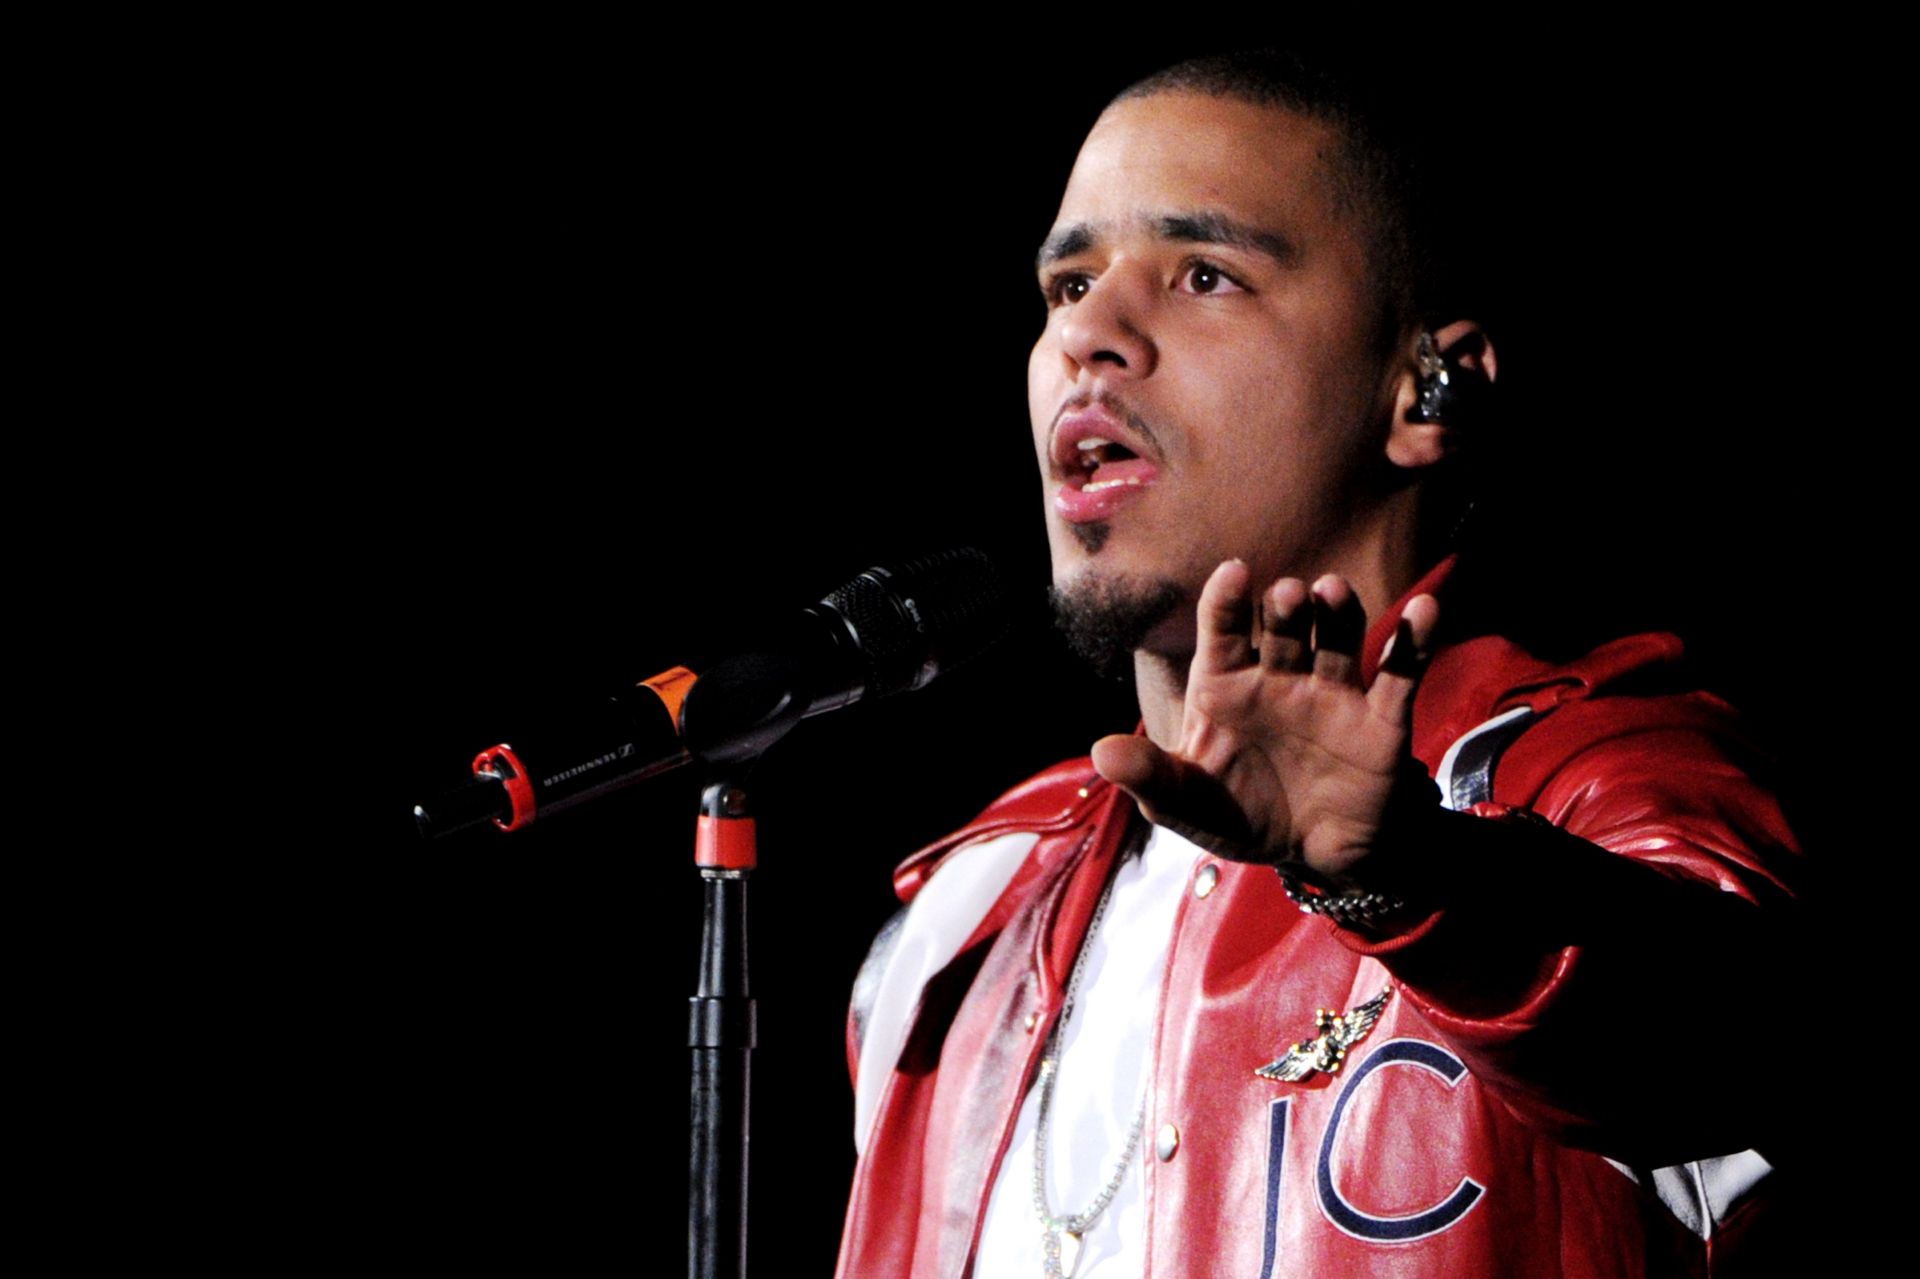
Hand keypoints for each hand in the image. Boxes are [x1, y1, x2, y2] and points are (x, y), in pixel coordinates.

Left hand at [1090, 561, 1438, 886]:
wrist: (1316, 856)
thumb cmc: (1241, 815)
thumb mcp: (1187, 804)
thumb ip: (1150, 777)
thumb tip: (1101, 753)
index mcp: (1227, 686)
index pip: (1222, 632)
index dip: (1226, 603)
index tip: (1232, 573)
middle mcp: (1280, 676)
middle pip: (1282, 629)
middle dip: (1283, 610)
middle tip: (1287, 593)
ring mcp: (1333, 693)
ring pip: (1337, 638)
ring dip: (1338, 613)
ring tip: (1333, 592)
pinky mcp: (1382, 720)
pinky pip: (1400, 673)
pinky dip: (1413, 641)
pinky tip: (1425, 610)